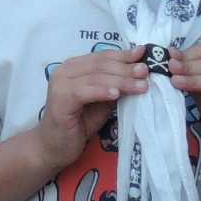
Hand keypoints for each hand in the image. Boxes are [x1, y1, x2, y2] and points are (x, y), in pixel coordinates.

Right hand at [36, 48, 149, 169]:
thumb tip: (139, 73)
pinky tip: (116, 94)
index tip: (145, 54)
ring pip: (96, 77)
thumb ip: (115, 86)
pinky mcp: (60, 100)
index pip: (103, 56)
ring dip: (121, 80)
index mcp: (74, 66)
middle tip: (146, 71)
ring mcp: (60, 84)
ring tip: (141, 85)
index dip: (124, 54)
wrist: (54, 146)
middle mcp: (65, 70)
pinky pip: (84, 92)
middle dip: (126, 67)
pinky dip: (101, 91)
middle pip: (101, 64)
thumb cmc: (79, 123)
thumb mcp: (102, 101)